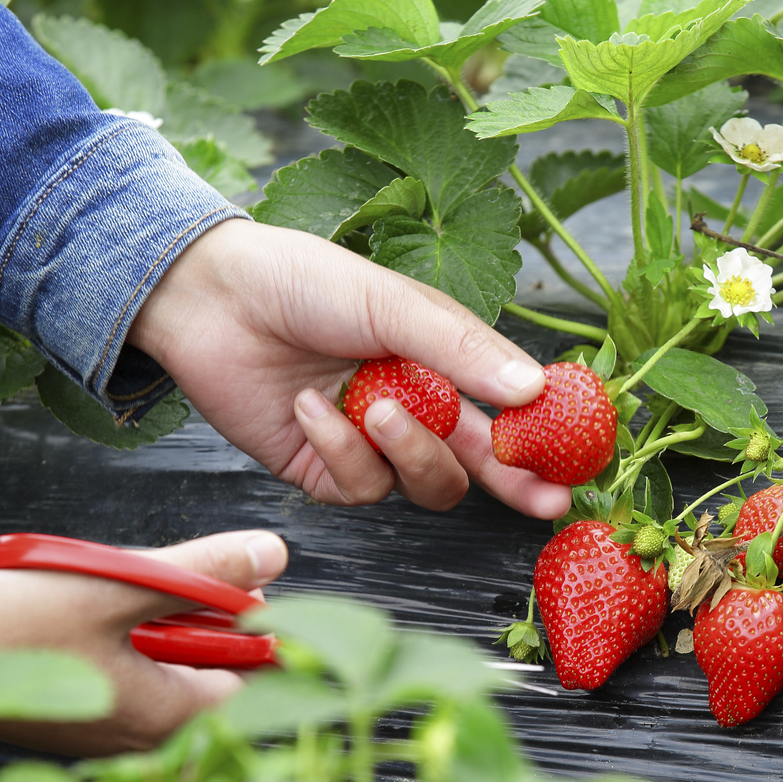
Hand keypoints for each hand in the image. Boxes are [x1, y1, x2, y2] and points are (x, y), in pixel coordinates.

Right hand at [0, 531, 287, 756]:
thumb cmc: (9, 628)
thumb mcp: (118, 585)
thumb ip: (203, 574)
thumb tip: (273, 553)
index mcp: (168, 718)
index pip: (257, 678)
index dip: (256, 627)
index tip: (234, 587)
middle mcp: (145, 739)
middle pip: (215, 672)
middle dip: (204, 620)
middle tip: (163, 579)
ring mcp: (111, 732)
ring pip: (171, 668)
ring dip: (161, 623)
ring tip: (116, 589)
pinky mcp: (82, 717)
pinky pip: (131, 674)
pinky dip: (127, 638)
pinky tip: (93, 609)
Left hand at [128, 221, 572, 517]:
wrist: (207, 296)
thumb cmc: (301, 281)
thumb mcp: (392, 302)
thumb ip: (461, 348)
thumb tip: (531, 389)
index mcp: (440, 361)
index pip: (506, 410)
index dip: (541, 438)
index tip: (575, 459)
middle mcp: (413, 406)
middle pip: (478, 463)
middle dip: (511, 483)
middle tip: (540, 499)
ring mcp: (369, 443)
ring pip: (424, 483)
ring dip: (405, 450)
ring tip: (370, 407)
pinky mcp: (322, 470)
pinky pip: (358, 488)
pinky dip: (338, 450)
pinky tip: (309, 407)